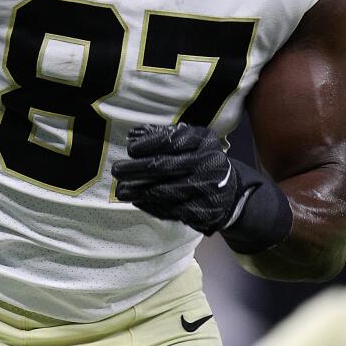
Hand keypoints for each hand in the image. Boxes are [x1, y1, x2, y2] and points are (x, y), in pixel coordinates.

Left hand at [112, 123, 246, 234]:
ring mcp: (209, 189)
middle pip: (166, 166)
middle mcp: (209, 163)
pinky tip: (139, 201)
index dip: (149, 144)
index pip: (173, 141)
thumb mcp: (190, 143)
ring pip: (167, 191)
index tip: (130, 150)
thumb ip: (165, 136)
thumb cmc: (199, 161)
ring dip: (140, 191)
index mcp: (205, 141)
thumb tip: (134, 134)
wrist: (228, 192)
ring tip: (121, 190)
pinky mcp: (205, 211)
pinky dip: (152, 206)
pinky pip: (173, 210)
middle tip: (117, 171)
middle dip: (137, 169)